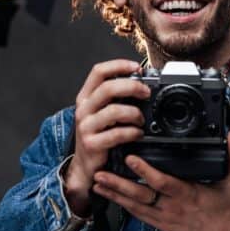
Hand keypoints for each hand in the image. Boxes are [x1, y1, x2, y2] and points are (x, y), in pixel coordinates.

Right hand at [64, 59, 150, 216]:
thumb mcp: (101, 112)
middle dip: (132, 87)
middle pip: (108, 88)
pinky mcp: (92, 143)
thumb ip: (115, 98)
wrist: (85, 165)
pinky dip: (132, 132)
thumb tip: (140, 83)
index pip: (98, 71)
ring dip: (134, 113)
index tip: (136, 67)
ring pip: (114, 111)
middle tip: (146, 92)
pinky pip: (117, 133)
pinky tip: (138, 134)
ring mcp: (86, 126)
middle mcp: (83, 109)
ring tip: (141, 120)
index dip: (118, 65)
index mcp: (85, 97)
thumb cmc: (98, 135)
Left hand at [92, 130, 229, 230]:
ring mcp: (164, 218)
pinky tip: (110, 196)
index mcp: (187, 195)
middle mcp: (172, 207)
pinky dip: (122, 205)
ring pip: (134, 206)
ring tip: (97, 183)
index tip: (130, 158)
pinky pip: (138, 215)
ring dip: (115, 195)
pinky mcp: (160, 224)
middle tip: (100, 174)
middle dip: (118, 185)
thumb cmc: (227, 210)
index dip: (145, 171)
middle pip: (140, 196)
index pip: (162, 182)